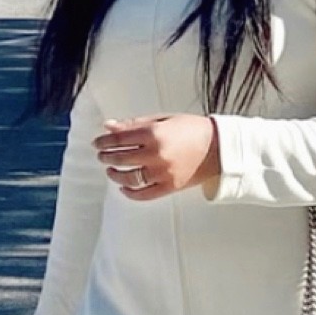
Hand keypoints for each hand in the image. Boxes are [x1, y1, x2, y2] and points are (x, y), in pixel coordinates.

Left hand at [94, 113, 220, 199]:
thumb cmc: (191, 129)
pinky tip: (123, 187)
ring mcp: (162, 173)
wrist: (218, 147)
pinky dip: (130, 193)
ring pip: (129, 178)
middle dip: (106, 157)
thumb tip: (109, 126)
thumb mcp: (162, 120)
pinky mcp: (169, 187)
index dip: (104, 141)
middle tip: (101, 156)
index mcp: (154, 133)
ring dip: (115, 175)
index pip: (119, 139)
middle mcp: (156, 154)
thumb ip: (134, 124)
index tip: (97, 143)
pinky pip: (143, 194)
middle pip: (121, 158)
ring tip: (110, 171)